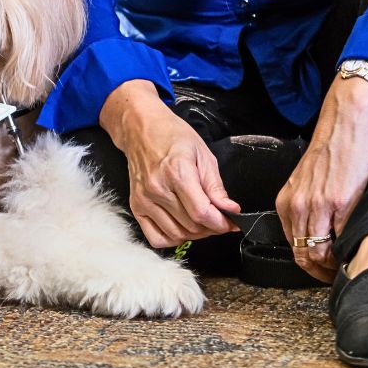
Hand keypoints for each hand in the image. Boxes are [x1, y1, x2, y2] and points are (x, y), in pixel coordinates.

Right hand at [101, 80, 239, 247]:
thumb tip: (231, 211)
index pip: (202, 213)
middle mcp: (157, 188)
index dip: (221, 223)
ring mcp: (144, 199)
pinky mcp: (136, 206)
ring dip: (194, 234)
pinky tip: (180, 225)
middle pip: (192, 226)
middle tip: (216, 216)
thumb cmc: (172, 136)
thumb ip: (216, 186)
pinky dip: (172, 238)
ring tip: (199, 219)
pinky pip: (156, 238)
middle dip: (211, 226)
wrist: (140, 129)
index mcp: (177, 172)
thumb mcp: (203, 154)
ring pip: (177, 234)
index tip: (230, 221)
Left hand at [277, 76, 367, 281]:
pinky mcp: (340, 202)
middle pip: (303, 254)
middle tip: (334, 274)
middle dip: (319, 271)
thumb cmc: (326, 156)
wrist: (342, 128)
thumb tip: (311, 239)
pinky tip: (351, 248)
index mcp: (285, 202)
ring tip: (343, 265)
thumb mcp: (304, 185)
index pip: (292, 247)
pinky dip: (346, 249)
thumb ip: (303, 210)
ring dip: (332, 265)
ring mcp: (318, 205)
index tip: (322, 270)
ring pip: (318, 252)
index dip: (308, 265)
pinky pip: (340, 239)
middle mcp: (297, 205)